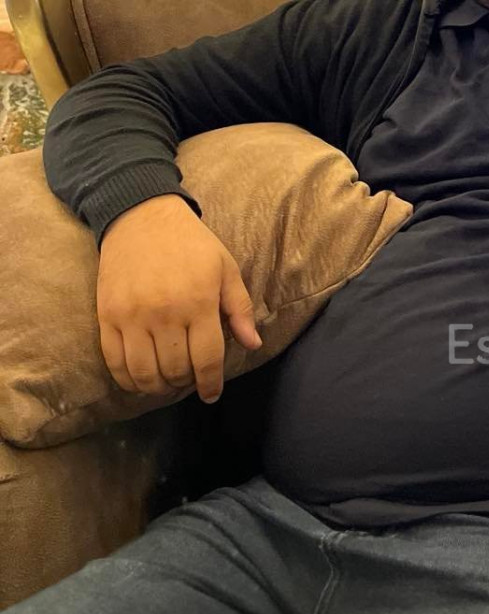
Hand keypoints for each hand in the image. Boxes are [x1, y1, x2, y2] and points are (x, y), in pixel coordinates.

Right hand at [97, 194, 260, 402]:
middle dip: (186, 383)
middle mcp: (165, 313)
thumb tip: (253, 344)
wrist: (140, 216)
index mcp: (199, 303)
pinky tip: (140, 380)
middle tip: (190, 379)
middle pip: (176, 370)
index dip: (211, 384)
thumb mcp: (226, 269)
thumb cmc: (192, 244)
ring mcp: (132, 316)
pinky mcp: (107, 316)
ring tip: (167, 382)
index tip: (211, 394)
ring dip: (158, 386)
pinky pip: (114, 361)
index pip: (207, 359)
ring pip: (145, 372)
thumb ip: (240, 309)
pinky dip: (128, 379)